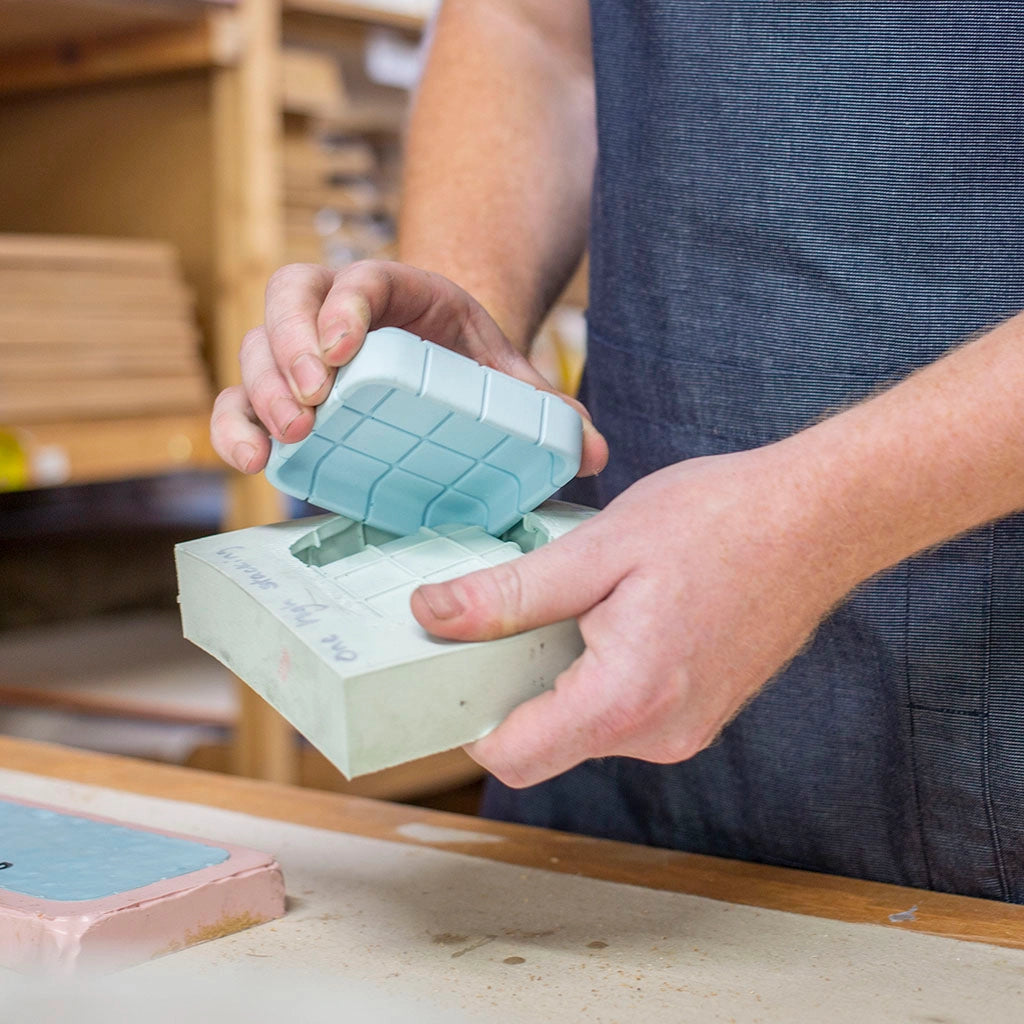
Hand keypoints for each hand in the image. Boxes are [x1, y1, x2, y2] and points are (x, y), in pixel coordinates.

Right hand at [209, 260, 607, 476]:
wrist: (439, 371)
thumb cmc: (469, 367)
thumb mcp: (508, 379)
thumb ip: (546, 408)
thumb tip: (593, 451)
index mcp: (400, 292)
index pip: (360, 278)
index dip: (343, 306)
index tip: (344, 351)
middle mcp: (339, 310)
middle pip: (289, 299)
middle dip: (290, 349)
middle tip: (312, 405)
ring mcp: (303, 348)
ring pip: (256, 345)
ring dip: (259, 390)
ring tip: (286, 440)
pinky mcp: (282, 392)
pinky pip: (240, 397)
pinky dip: (236, 424)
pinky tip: (253, 459)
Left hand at [410, 444, 854, 786]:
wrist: (820, 518)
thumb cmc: (720, 521)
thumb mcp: (599, 547)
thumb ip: (511, 593)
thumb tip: (432, 615)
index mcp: (625, 700)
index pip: (512, 756)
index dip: (468, 717)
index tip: (452, 666)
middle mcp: (658, 735)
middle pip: (545, 743)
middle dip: (514, 687)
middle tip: (514, 614)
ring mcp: (684, 730)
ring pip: (584, 726)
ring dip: (562, 675)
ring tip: (580, 603)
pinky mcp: (699, 713)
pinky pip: (624, 712)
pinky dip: (601, 674)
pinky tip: (616, 614)